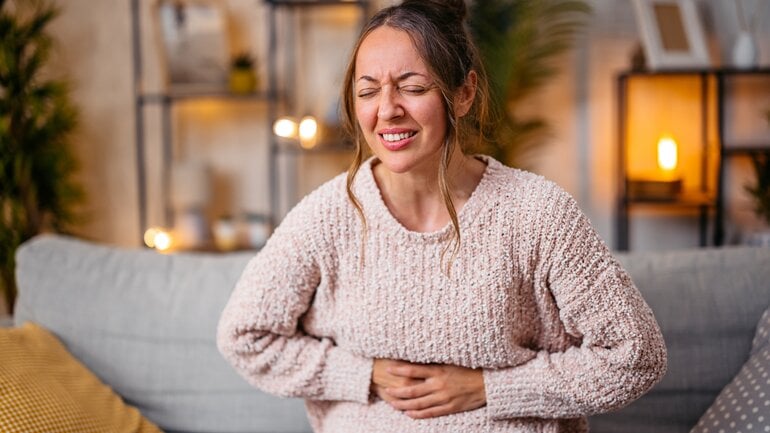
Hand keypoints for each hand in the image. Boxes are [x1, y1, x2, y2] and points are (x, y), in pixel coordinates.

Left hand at [371, 359, 485, 418]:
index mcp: (439, 370)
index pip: (414, 370)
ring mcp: (444, 398)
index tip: (388, 368)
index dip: (399, 369)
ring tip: (392, 403)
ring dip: (403, 404)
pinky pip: (430, 413)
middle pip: (412, 390)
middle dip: (397, 391)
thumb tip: (419, 358)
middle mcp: (439, 384)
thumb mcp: (451, 362)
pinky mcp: (450, 407)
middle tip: (385, 390)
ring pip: (418, 403)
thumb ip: (436, 363)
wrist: (488, 383)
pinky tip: (409, 413)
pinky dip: (418, 414)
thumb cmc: (470, 369)